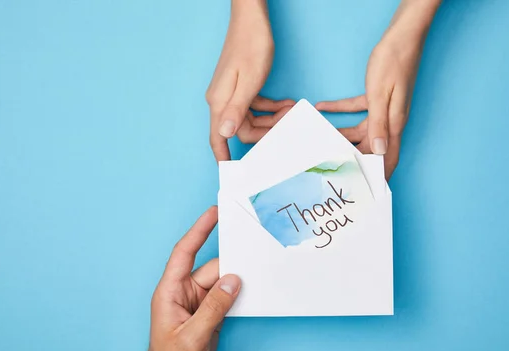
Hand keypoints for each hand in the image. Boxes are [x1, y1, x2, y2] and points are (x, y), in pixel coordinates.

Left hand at [125, 207, 240, 350]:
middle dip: (231, 263)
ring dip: (237, 281)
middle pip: (211, 268)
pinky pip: (226, 296)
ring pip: (222, 282)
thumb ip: (214, 309)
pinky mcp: (208, 314)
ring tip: (258, 273)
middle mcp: (183, 293)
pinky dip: (238, 293)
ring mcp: (197, 303)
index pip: (184, 253)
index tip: (214, 213)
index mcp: (170, 292)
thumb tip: (234, 281)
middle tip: (254, 251)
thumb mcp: (193, 337)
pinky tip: (250, 292)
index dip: (199, 231)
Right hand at [206, 0, 294, 161]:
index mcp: (220, 102)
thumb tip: (225, 134)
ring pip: (250, 119)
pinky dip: (269, 108)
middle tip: (286, 129)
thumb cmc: (250, 46)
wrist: (251, 19)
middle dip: (264, 133)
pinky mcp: (240, 86)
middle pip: (241, 130)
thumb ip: (237, 109)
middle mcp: (222, 100)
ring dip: (270, 120)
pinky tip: (285, 105)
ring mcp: (231, 92)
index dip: (223, 157)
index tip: (232, 173)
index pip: (218, 138)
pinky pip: (254, 106)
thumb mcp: (249, 81)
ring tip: (290, 114)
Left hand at [316, 0, 440, 179]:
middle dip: (354, 157)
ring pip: (361, 129)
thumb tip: (378, 152)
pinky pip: (358, 108)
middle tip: (335, 167)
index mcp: (394, 123)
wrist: (403, 35)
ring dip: (342, 134)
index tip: (368, 189)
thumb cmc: (394, 62)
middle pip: (370, 146)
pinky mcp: (379, 95)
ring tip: (321, 140)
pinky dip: (341, 110)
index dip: (379, 174)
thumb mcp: (381, 95)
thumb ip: (378, 125)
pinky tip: (323, 108)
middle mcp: (391, 119)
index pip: (388, 157)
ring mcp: (385, 107)